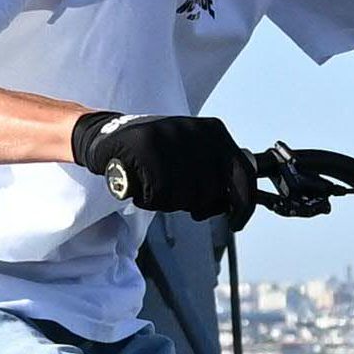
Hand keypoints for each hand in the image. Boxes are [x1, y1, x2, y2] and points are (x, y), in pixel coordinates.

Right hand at [69, 107, 253, 218]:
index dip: (244, 205)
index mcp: (215, 132)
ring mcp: (172, 137)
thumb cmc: (157, 154)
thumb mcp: (194, 154)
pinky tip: (143, 187)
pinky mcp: (148, 147)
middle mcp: (198, 131)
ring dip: (169, 203)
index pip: (243, 173)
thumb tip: (234, 205)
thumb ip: (217, 174)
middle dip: (195, 205)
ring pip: (186, 196)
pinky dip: (149, 201)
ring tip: (157, 187)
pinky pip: (160, 194)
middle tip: (177, 196)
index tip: (237, 222)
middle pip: (212, 193)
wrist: (110, 134)